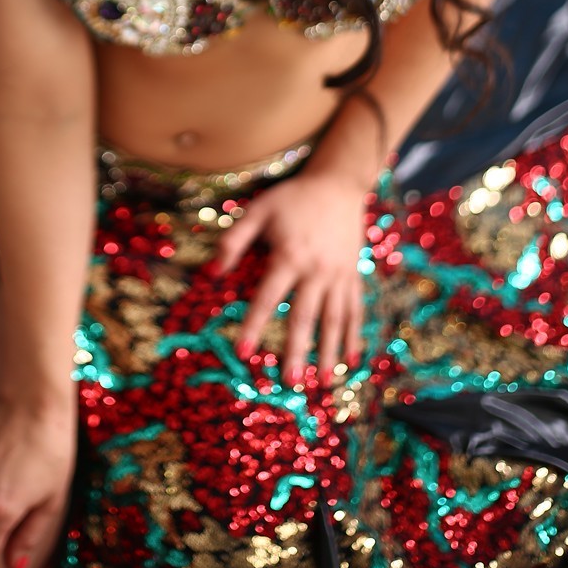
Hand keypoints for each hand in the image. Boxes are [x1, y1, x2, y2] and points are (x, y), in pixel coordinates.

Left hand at [214, 169, 366, 386]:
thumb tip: (213, 272)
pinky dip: (354, 336)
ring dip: (328, 353)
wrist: (338, 185)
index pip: (268, 296)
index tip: (244, 351)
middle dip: (296, 351)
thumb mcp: (259, 210)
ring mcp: (339, 275)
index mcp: (290, 255)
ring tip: (322, 383)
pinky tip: (351, 360)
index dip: (255, 324)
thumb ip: (234, 240)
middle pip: (305, 316)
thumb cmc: (293, 198)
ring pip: (334, 320)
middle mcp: (317, 270)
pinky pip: (355, 310)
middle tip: (289, 382)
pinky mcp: (353, 276)